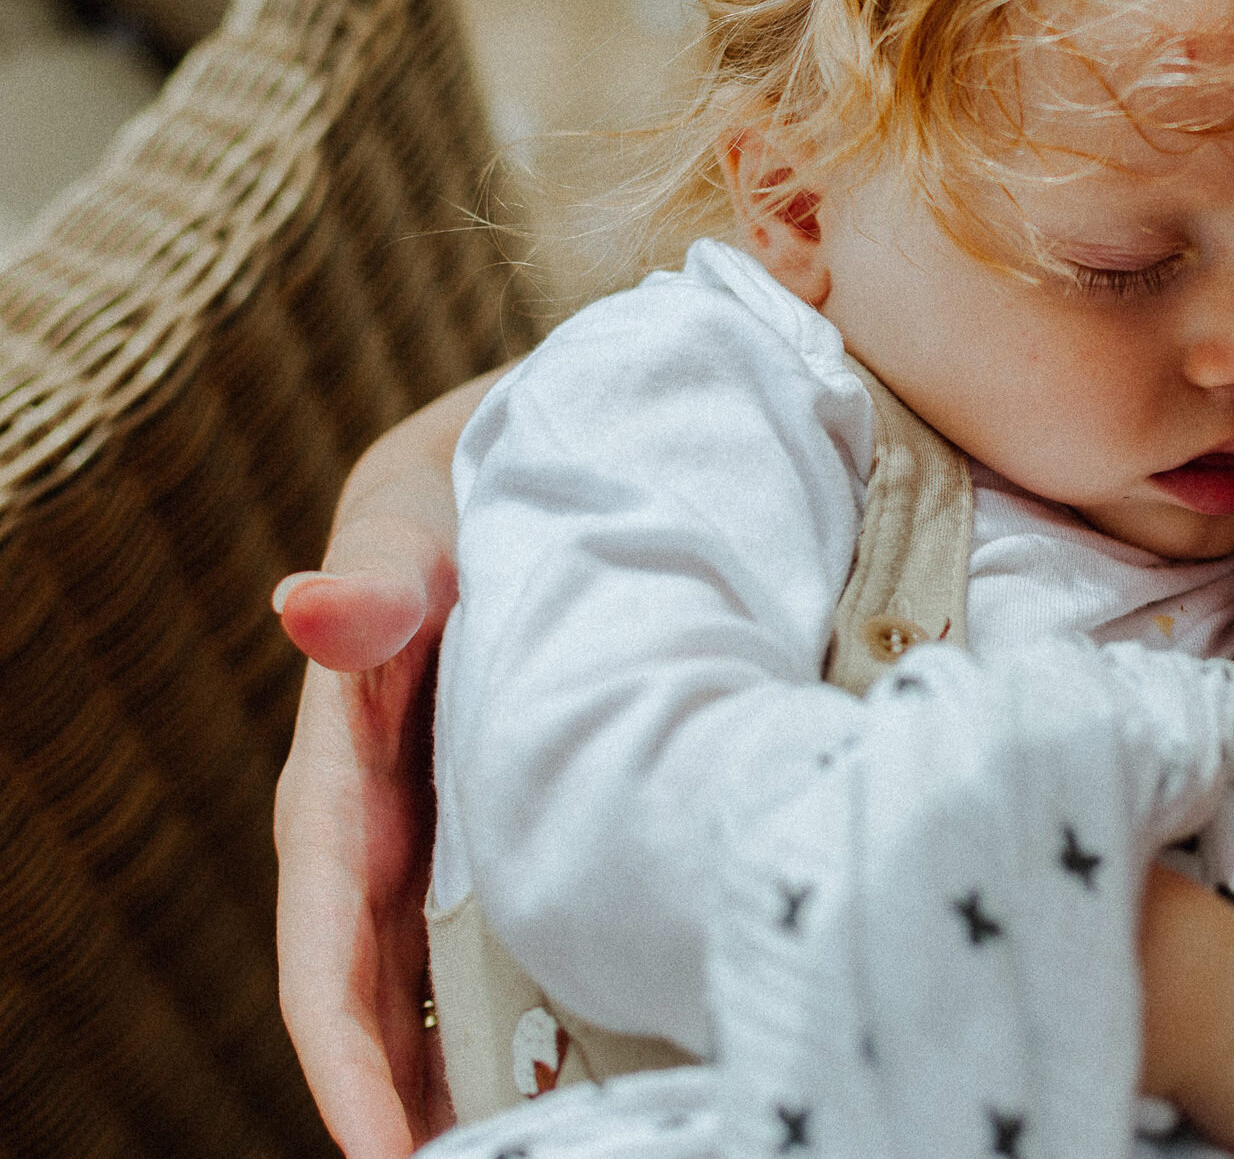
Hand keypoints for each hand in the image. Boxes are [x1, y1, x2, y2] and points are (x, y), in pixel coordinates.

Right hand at [273, 371, 498, 1156]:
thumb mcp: (416, 524)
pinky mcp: (520, 826)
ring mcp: (456, 840)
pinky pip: (517, 940)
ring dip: (477, 1084)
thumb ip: (379, 577)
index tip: (386, 1154)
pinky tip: (602, 1072)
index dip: (349, 1059)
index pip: (327, 951)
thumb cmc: (459, 494)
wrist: (525, 462)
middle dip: (414, 1106)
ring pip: (450, 993)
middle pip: (386, 1006)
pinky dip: (541, 1013)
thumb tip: (311, 611)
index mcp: (344, 785)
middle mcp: (391, 834)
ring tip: (552, 1156)